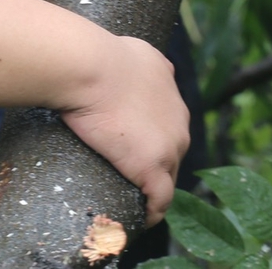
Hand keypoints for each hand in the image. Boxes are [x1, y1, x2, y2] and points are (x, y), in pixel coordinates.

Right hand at [59, 34, 189, 223]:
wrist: (92, 68)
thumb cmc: (99, 55)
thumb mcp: (134, 50)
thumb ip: (141, 62)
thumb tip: (130, 65)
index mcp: (171, 93)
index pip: (168, 125)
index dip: (152, 139)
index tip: (132, 149)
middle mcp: (179, 121)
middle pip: (172, 153)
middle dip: (154, 166)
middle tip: (128, 178)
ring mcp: (170, 146)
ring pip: (169, 177)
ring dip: (154, 190)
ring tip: (134, 203)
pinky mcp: (154, 166)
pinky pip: (161, 199)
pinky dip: (153, 212)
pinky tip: (143, 219)